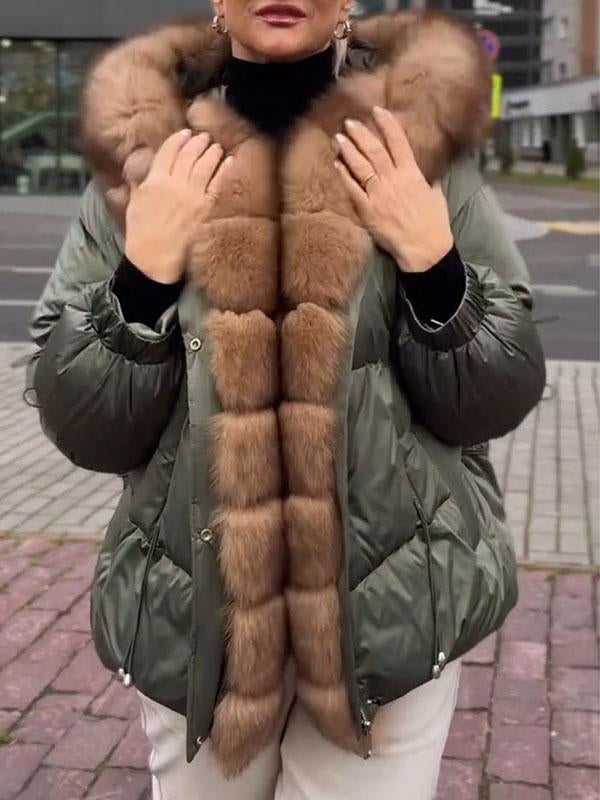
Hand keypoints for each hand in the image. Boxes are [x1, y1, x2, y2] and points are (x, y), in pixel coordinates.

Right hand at [125, 130, 231, 283]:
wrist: (154, 259)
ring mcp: (193, 195)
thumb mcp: (134, 202)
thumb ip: (140, 182)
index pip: (169, 151)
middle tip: (204, 137)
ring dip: (212, 152)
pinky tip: (230, 160)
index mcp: (155, 180)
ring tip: (216, 146)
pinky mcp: (206, 208)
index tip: (185, 132)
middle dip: (198, 142)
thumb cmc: (141, 232)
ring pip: (205, 165)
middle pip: (190, 155)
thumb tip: (145, 168)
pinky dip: (225, 170)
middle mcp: (176, 183)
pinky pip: (218, 184)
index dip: (178, 139)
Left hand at [334, 107, 453, 272]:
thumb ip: (426, 178)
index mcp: (412, 173)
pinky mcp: (367, 210)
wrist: (424, 248)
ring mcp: (378, 194)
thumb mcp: (435, 194)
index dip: (387, 124)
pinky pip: (352, 188)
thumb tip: (424, 170)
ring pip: (360, 166)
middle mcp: (393, 180)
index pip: (398, 141)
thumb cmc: (433, 222)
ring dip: (348, 150)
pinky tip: (337, 164)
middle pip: (374, 150)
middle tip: (350, 122)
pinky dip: (344, 174)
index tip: (377, 110)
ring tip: (338, 138)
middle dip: (361, 134)